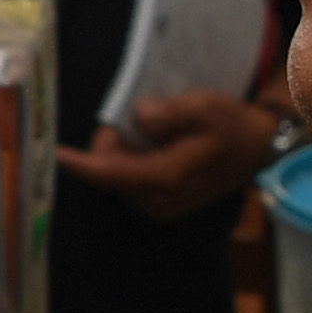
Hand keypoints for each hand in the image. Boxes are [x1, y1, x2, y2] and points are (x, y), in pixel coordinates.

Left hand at [61, 89, 277, 222]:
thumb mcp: (205, 107)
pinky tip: (161, 144)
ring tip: (161, 131)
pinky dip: (135, 157)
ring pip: (117, 173)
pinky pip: (130, 177)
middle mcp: (156, 201)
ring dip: (126, 149)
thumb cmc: (230, 126)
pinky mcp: (159, 203)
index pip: (110, 172)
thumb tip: (140, 117)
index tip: (55, 154)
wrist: (256, 149)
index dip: (80, 162)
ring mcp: (157, 205)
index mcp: (165, 179)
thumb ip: (171, 113)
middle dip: (115, 141)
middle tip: (148, 117)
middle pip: (108, 170)